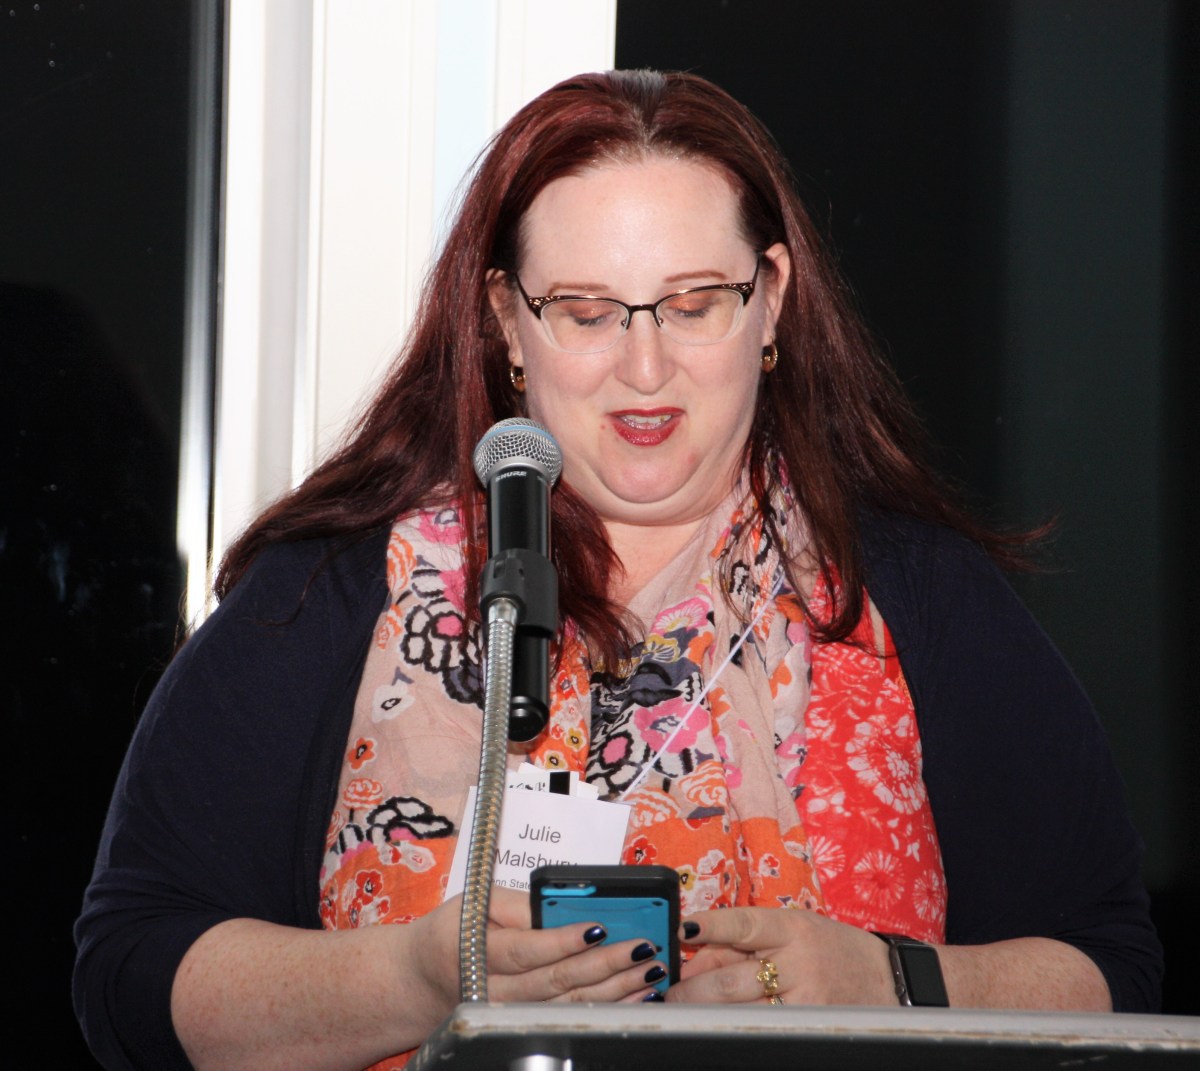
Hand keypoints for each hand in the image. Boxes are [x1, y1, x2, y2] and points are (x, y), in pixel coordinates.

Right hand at [411, 889, 667, 1020]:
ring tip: (650, 970)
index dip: (564, 941)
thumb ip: (516, 903)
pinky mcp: (526, 1021)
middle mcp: (494, 989)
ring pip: (567, 1004)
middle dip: (604, 966)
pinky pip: (570, 1016)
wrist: (421, 979)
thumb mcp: (473, 902)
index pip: (526, 949)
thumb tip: (563, 902)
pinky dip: (607, 1006)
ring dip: (615, 989)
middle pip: (555, 981)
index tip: (598, 927)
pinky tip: (635, 995)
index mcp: (477, 950)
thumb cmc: (452, 931)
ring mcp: (511, 1012)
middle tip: (642, 948)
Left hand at [664, 907, 895, 1005]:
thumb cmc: (829, 949)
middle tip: (668, 994)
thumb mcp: (790, 931)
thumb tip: (692, 957)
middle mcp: (798, 963)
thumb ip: (741, 943)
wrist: (887, 980)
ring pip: (740, 1012)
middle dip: (692, 990)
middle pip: (731, 981)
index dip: (710, 926)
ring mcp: (804, 1001)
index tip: (682, 929)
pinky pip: (761, 1029)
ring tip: (682, 1011)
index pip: (743, 924)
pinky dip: (735, 1027)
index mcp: (792, 929)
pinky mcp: (808, 1027)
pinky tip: (718, 1025)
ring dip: (705, 1012)